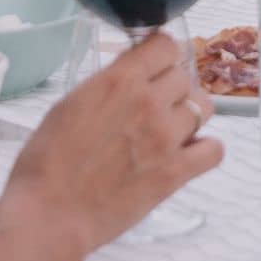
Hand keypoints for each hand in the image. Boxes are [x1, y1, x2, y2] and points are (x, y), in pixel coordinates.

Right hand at [0, 32, 221, 256]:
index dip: (160, 55)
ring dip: (188, 116)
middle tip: (154, 107)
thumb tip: (133, 71)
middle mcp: (148, 102)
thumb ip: (109, 82)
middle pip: (185, 76)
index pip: (166, 44)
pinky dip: (204, 150)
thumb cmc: (46, 163)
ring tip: (169, 131)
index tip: (155, 67)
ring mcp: (165, 137)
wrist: (47, 216)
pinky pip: (214, 150)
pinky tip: (187, 154)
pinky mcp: (174, 173)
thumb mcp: (71, 103)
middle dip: (170, 88)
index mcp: (120, 80)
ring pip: (204, 107)